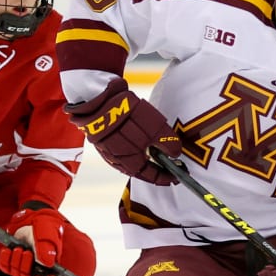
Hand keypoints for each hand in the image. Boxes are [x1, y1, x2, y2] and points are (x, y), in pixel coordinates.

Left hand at [0, 207, 66, 275]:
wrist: (31, 215)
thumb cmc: (44, 223)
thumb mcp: (48, 233)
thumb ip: (47, 247)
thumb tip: (47, 264)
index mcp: (49, 263)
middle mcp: (36, 266)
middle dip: (25, 267)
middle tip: (26, 252)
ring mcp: (23, 263)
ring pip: (16, 274)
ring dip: (15, 262)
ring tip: (18, 248)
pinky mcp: (12, 259)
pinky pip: (5, 267)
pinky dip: (4, 260)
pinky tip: (7, 250)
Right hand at [65, 78, 181, 184]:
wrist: (98, 98)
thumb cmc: (127, 115)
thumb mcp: (155, 129)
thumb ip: (167, 144)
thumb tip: (175, 154)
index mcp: (130, 163)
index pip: (151, 176)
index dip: (165, 176)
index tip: (176, 174)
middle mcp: (117, 161)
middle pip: (139, 169)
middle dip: (155, 167)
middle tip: (168, 162)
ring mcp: (107, 150)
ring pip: (129, 159)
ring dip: (143, 157)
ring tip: (155, 150)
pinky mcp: (102, 138)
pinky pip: (120, 149)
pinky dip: (132, 148)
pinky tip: (138, 141)